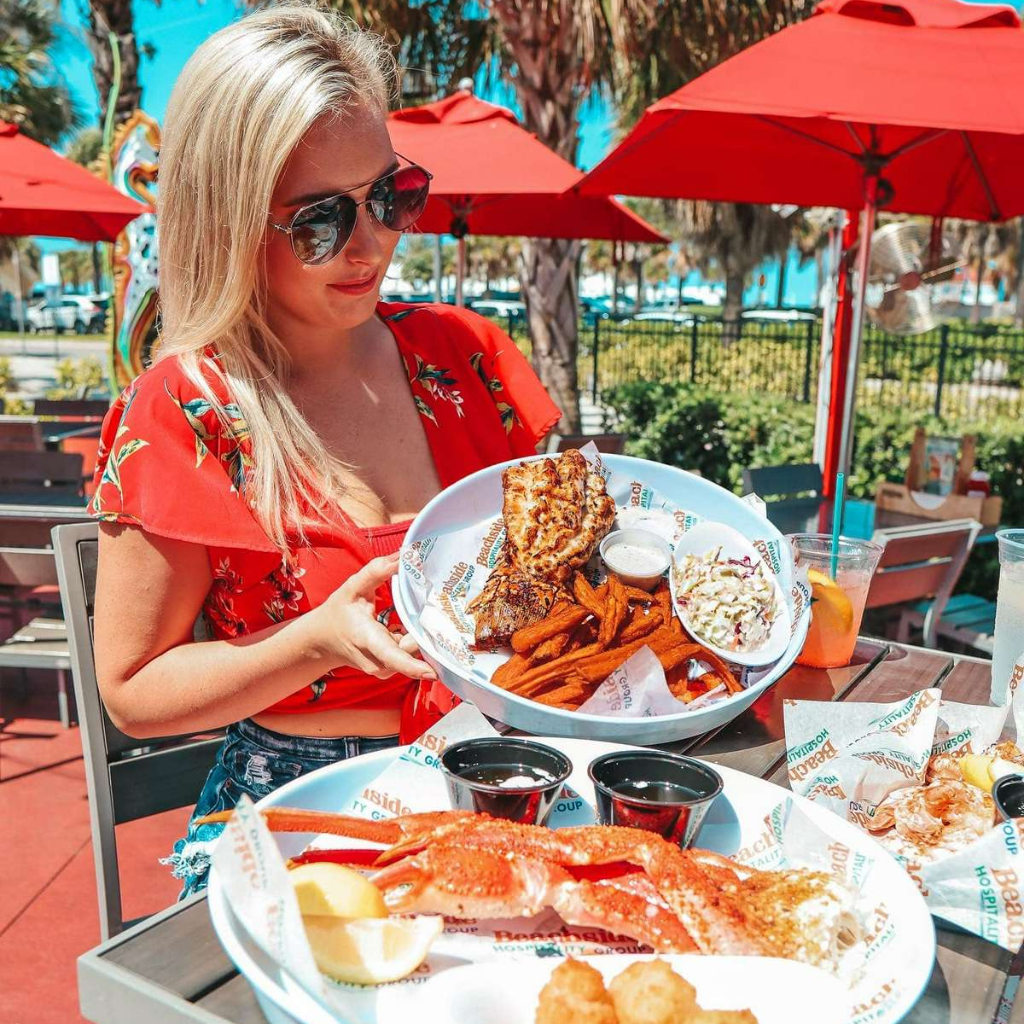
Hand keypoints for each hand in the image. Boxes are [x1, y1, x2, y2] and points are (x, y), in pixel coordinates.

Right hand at [317, 553, 436, 680]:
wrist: (323, 641)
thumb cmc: (338, 612)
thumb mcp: (353, 587)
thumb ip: (378, 570)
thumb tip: (406, 555)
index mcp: (366, 639)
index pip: (391, 656)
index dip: (413, 666)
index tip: (433, 672)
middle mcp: (377, 661)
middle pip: (411, 650)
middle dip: (426, 632)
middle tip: (435, 611)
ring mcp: (383, 669)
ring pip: (413, 653)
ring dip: (421, 636)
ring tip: (423, 616)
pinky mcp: (390, 670)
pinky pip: (410, 656)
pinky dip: (416, 641)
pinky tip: (416, 626)